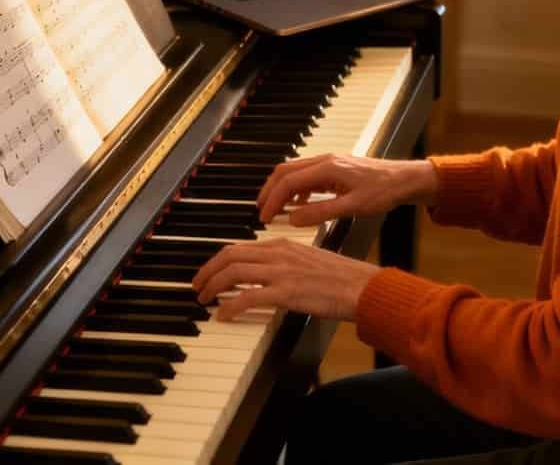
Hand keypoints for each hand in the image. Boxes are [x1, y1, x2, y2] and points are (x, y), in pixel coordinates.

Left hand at [192, 238, 379, 320]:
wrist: (362, 287)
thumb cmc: (342, 279)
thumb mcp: (309, 262)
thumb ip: (286, 264)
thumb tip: (266, 277)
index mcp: (284, 244)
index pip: (240, 247)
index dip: (219, 260)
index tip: (209, 272)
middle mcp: (279, 254)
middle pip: (230, 256)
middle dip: (208, 271)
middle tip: (198, 286)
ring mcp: (281, 272)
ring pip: (233, 273)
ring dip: (213, 286)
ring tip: (204, 299)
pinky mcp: (286, 292)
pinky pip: (247, 297)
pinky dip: (229, 305)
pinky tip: (223, 315)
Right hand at [257, 154, 437, 225]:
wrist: (404, 179)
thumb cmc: (383, 192)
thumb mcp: (352, 207)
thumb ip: (321, 212)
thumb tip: (293, 219)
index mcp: (326, 168)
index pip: (288, 182)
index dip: (272, 200)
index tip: (264, 217)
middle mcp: (324, 160)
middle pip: (285, 171)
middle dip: (270, 191)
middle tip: (262, 211)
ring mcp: (329, 162)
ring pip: (294, 172)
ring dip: (282, 189)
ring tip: (275, 210)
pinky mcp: (334, 168)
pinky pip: (307, 176)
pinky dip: (296, 189)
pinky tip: (299, 204)